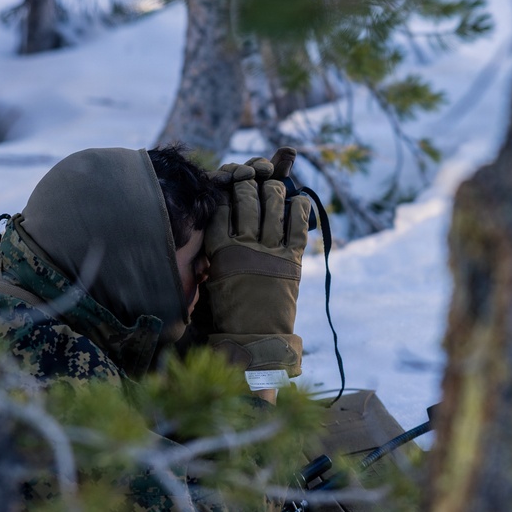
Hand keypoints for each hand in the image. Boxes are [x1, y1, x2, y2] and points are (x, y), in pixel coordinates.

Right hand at [203, 148, 311, 383]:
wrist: (254, 337)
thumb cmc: (228, 311)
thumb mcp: (212, 279)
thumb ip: (214, 252)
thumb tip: (217, 223)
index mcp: (220, 252)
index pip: (220, 209)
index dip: (225, 192)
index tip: (226, 181)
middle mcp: (245, 248)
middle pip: (246, 201)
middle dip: (248, 183)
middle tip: (251, 175)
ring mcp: (270, 252)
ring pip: (271, 206)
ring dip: (273, 189)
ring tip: (273, 184)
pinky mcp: (291, 261)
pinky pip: (297, 226)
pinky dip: (299, 209)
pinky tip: (298, 199)